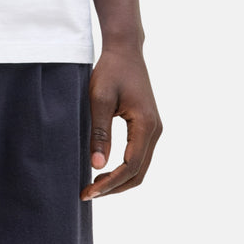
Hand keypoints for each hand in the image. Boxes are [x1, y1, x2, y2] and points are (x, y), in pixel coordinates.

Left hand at [81, 45, 161, 199]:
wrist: (125, 50)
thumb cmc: (111, 71)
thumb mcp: (99, 99)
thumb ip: (100, 132)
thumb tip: (97, 166)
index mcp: (145, 125)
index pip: (130, 167)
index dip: (109, 184)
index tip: (88, 192)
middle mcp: (155, 130)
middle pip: (138, 173)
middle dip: (114, 187)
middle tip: (88, 194)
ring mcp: (154, 129)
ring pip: (140, 167)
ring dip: (119, 180)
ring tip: (94, 186)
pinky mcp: (148, 126)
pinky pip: (139, 156)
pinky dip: (124, 169)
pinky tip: (105, 170)